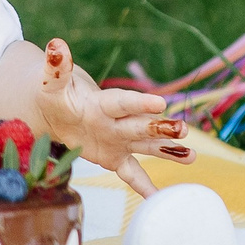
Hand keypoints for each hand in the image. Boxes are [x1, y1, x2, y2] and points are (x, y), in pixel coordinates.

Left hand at [36, 38, 189, 197]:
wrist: (58, 111)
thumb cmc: (57, 95)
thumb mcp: (53, 83)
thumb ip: (57, 67)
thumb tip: (56, 45)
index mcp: (103, 103)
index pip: (123, 102)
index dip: (139, 103)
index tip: (160, 103)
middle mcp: (117, 122)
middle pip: (140, 125)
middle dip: (161, 128)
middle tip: (183, 130)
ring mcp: (119, 140)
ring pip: (147, 146)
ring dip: (168, 151)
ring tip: (192, 156)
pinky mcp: (115, 157)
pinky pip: (133, 174)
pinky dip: (145, 186)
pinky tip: (161, 199)